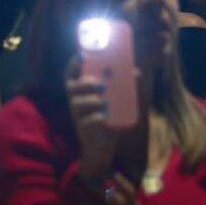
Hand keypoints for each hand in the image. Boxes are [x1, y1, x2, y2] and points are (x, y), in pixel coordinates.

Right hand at [67, 57, 116, 182]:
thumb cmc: (109, 120)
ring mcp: (77, 116)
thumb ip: (124, 87)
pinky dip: (97, 118)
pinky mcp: (83, 130)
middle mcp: (75, 102)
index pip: (70, 76)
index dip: (72, 65)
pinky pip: (87, 122)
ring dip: (92, 101)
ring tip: (105, 102)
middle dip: (84, 83)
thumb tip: (136, 72)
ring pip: (77, 104)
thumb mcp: (116, 102)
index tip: (81, 56)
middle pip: (71, 87)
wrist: (103, 148)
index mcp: (81, 93)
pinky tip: (105, 118)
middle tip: (100, 84)